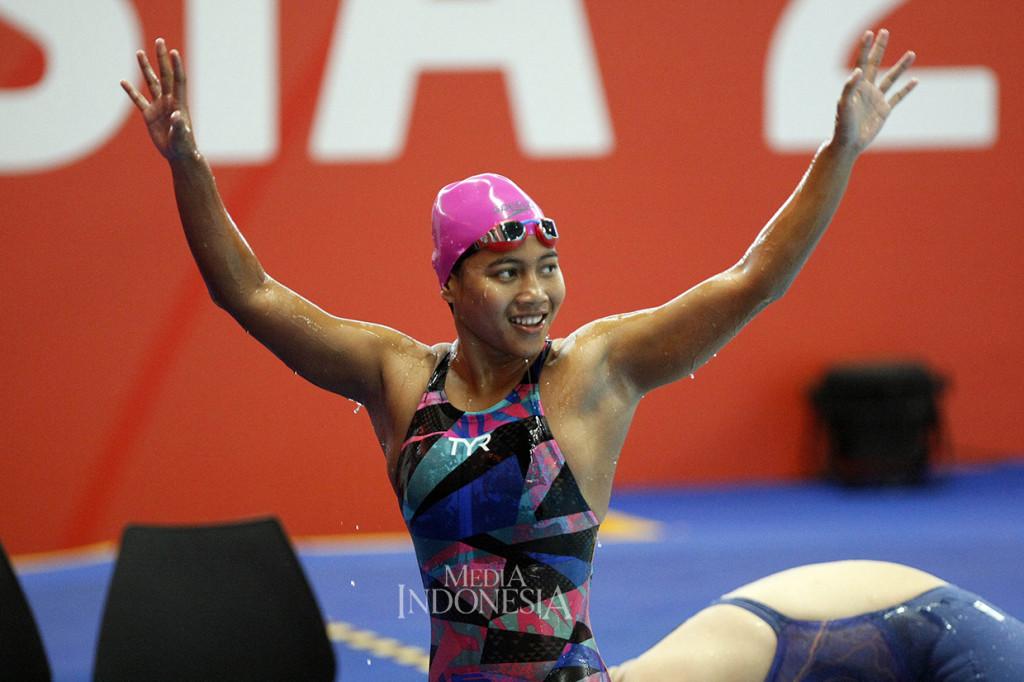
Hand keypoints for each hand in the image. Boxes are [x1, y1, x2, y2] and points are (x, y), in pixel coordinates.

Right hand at [121, 39, 195, 159]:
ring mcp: (159, 106)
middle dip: (161, 58)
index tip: (174, 52)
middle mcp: (169, 101)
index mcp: (179, 103)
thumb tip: (177, 116)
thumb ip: (179, 126)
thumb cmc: (183, 146)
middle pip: (165, 75)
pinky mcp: (149, 115)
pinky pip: (138, 100)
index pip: (178, 80)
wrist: (178, 155)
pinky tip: (123, 81)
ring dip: (145, 67)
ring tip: (139, 52)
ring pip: (151, 82)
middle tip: (159, 41)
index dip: (176, 66)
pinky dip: (131, 91)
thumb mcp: (181, 137)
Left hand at [833, 29, 916, 153]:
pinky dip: (906, 89)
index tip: (869, 34)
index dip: (865, 48)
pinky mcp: (884, 111)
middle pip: (875, 64)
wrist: (848, 144)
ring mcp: (876, 100)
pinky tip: (915, 80)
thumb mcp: (844, 105)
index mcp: (856, 87)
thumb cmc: (843, 125)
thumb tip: (858, 71)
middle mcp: (867, 90)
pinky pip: (897, 97)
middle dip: (880, 49)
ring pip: (891, 79)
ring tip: (911, 53)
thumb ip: (850, 87)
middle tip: (885, 32)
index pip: (861, 63)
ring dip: (901, 66)